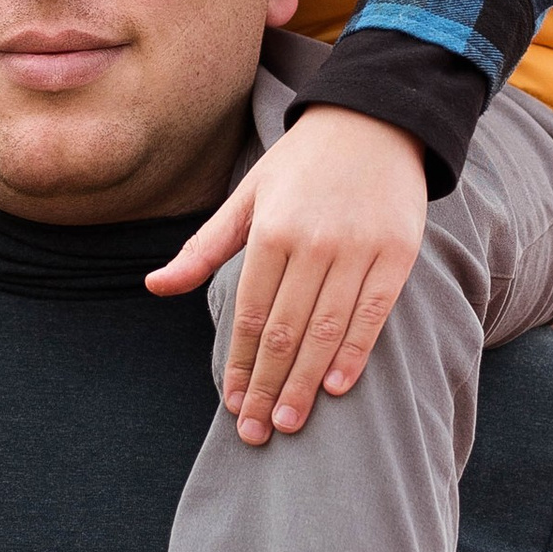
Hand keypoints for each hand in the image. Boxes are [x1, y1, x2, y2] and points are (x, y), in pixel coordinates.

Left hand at [146, 107, 427, 440]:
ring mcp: (358, 249)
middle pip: (285, 330)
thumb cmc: (302, 164)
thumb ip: (205, 248)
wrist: (375, 119)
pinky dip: (355, 354)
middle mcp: (313, 243)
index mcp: (272, 230)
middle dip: (265, 385)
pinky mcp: (397, 253)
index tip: (230, 403)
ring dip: (304, 382)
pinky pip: (374, 314)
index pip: (249, 313)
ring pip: (326, 330)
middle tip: (254, 432)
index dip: (237, 362)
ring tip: (287, 422)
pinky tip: (335, 387)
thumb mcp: (247, 197)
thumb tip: (154, 287)